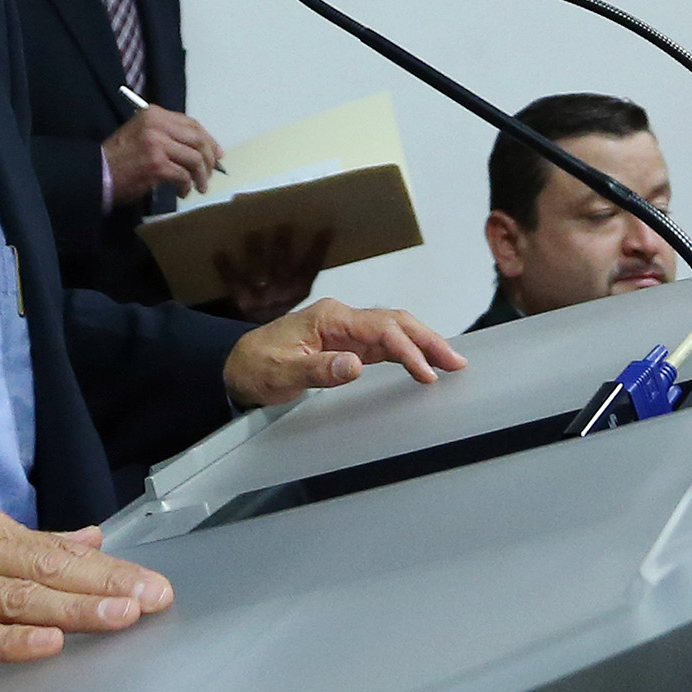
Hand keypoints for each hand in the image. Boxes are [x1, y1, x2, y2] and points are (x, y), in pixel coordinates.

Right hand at [0, 511, 171, 670]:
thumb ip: (35, 546)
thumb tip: (93, 539)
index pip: (59, 552)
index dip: (110, 570)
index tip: (152, 586)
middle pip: (45, 571)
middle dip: (103, 586)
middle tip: (149, 599)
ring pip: (14, 600)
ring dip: (70, 608)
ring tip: (115, 616)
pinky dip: (9, 640)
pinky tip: (45, 643)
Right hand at [103, 105, 221, 200]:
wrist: (97, 172)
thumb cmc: (120, 156)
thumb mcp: (142, 133)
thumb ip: (167, 134)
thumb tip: (200, 147)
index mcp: (154, 114)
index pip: (192, 123)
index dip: (208, 139)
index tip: (217, 154)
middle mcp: (157, 125)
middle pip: (198, 139)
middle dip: (209, 158)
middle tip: (210, 173)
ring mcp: (157, 144)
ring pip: (195, 158)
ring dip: (201, 175)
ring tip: (200, 186)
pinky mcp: (156, 164)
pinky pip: (183, 175)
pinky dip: (187, 185)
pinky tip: (183, 192)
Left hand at [214, 224, 334, 323]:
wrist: (252, 350)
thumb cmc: (272, 316)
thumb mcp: (296, 301)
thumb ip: (303, 276)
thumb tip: (322, 241)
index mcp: (296, 295)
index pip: (310, 270)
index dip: (319, 251)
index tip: (325, 231)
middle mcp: (280, 297)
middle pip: (283, 268)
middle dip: (283, 247)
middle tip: (284, 227)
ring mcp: (260, 300)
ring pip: (260, 273)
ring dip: (256, 253)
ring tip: (253, 235)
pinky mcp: (241, 302)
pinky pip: (233, 284)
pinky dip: (225, 269)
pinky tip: (219, 254)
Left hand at [225, 298, 465, 408]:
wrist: (235, 366)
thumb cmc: (255, 367)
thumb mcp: (282, 373)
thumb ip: (319, 370)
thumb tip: (355, 366)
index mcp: (330, 318)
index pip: (380, 330)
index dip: (407, 350)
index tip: (426, 372)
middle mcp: (342, 318)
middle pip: (395, 322)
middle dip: (428, 340)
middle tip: (456, 362)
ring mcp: (345, 329)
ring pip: (394, 330)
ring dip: (423, 343)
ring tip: (451, 361)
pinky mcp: (346, 343)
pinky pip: (384, 342)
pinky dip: (407, 350)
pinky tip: (423, 360)